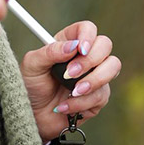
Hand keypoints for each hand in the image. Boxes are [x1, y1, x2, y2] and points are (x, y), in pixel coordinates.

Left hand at [19, 21, 120, 141]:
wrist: (33, 116)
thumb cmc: (30, 86)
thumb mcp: (32, 65)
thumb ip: (50, 52)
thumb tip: (73, 46)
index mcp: (68, 42)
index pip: (87, 28)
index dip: (88, 35)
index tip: (80, 49)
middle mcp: (84, 56)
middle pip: (105, 44)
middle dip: (90, 60)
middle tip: (70, 74)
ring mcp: (94, 75)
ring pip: (113, 67)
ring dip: (93, 81)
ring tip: (71, 92)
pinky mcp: (98, 96)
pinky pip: (101, 95)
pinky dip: (81, 102)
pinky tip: (64, 107)